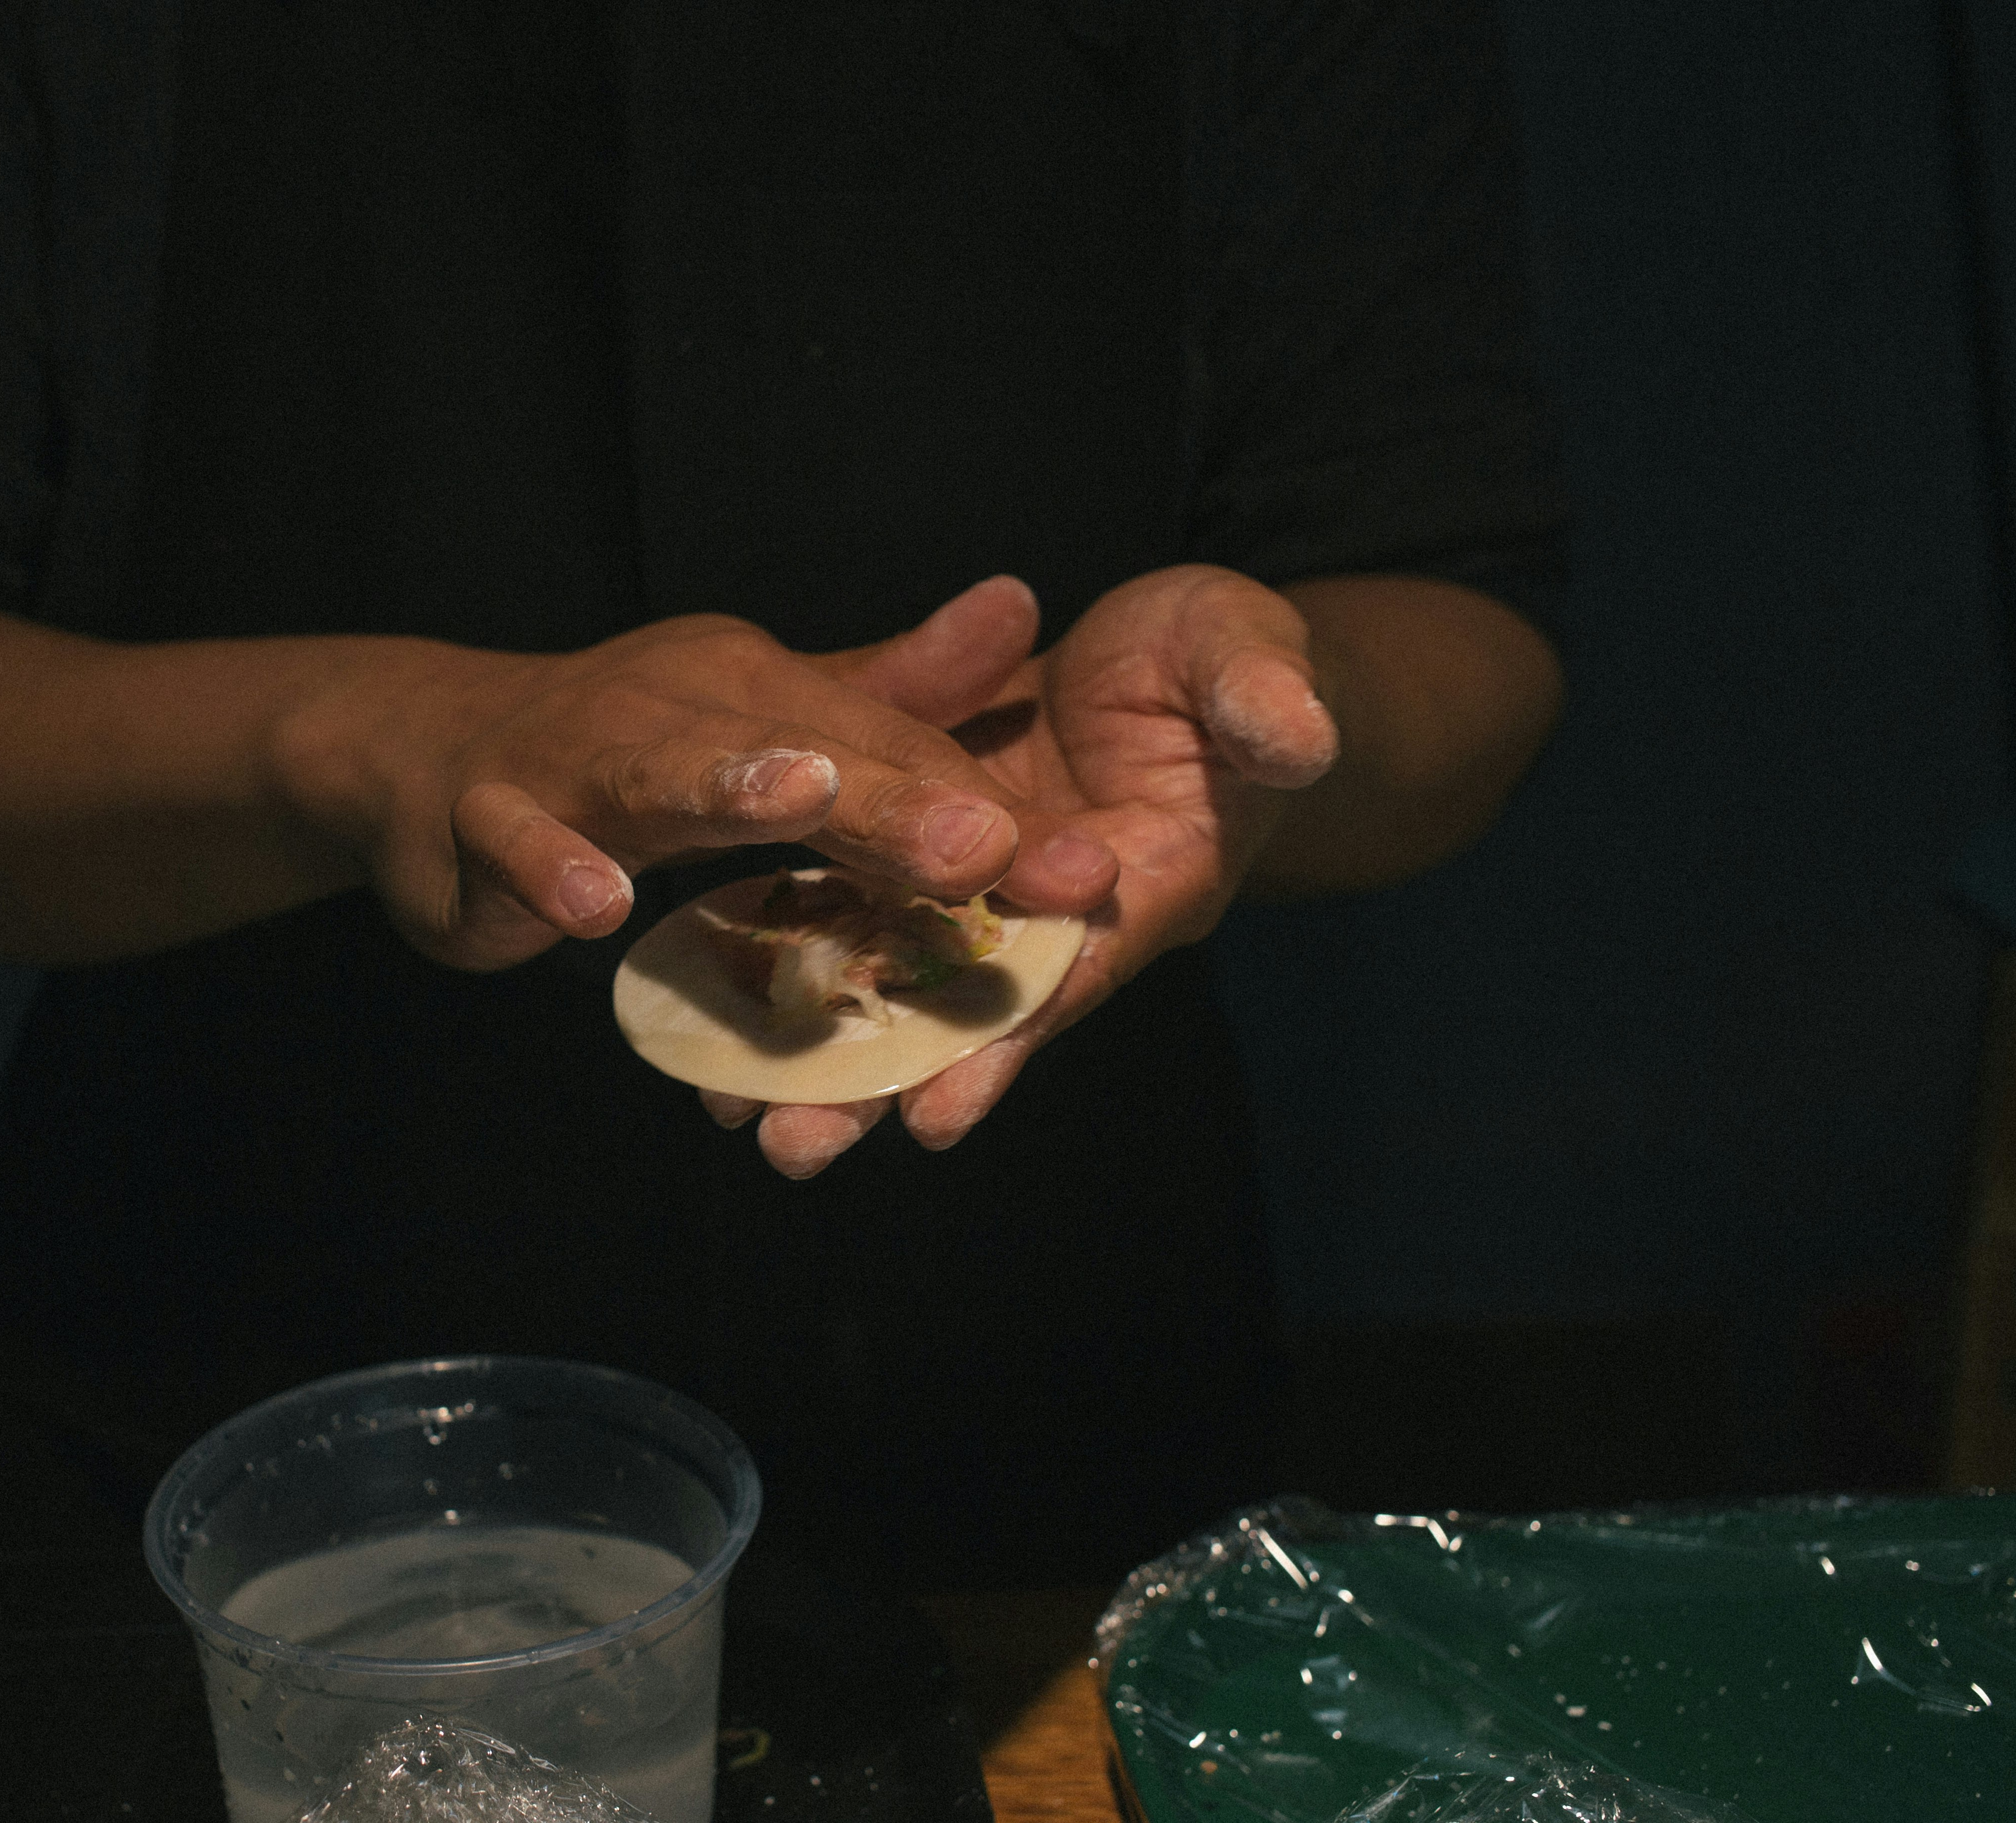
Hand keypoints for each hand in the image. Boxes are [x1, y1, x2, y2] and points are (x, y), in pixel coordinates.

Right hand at [289, 590, 1123, 973]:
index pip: (882, 751)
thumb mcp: (765, 719)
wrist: (424, 754)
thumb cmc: (624, 751)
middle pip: (793, 752)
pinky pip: (518, 841)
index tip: (1083, 875)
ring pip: (655, 768)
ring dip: (726, 783)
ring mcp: (570, 759)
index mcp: (752, 689)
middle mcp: (672, 706)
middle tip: (982, 848)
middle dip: (889, 799)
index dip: (979, 812)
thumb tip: (1019, 604)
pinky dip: (555, 868)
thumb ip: (889, 692)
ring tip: (800, 800)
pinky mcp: (482, 820)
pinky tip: (598, 907)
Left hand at [708, 566, 1339, 1175]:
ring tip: (734, 1113)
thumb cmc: (1223, 654)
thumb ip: (1267, 697)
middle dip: (889, 1078)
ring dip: (824, 1044)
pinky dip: (794, 956)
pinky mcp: (933, 856)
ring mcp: (992, 894)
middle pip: (974, 1009)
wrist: (1173, 654)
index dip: (1011, 1037)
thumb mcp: (1248, 650)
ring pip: (901, 977)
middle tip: (796, 1150)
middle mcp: (1062, 913)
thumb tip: (1300, 734)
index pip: (1076, 971)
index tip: (936, 1114)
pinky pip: (857, 910)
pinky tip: (715, 1008)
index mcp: (1148, 877)